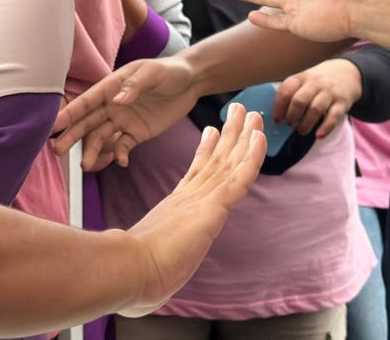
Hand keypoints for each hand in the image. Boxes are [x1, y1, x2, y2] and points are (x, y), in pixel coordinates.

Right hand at [54, 56, 199, 170]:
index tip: (54, 124)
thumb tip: (117, 100)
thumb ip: (134, 85)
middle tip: (57, 150)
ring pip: (101, 137)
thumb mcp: (152, 73)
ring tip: (85, 165)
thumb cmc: (169, 71)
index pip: (87, 101)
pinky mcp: (137, 133)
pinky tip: (121, 162)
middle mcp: (113, 104)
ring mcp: (123, 120)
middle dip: (71, 135)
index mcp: (112, 87)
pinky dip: (119, 155)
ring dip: (91, 150)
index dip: (70, 112)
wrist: (191, 82)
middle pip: (87, 122)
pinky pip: (123, 146)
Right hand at [120, 103, 265, 316]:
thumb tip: (142, 281)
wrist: (130, 268)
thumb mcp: (148, 261)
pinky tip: (259, 137)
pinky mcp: (212, 206)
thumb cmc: (135, 273)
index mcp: (176, 207)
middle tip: (237, 109)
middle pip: (215, 158)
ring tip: (251, 111)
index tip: (212, 129)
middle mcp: (189, 197)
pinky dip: (251, 156)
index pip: (197, 172)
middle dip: (228, 133)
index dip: (208, 150)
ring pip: (229, 161)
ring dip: (243, 135)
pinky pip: (238, 176)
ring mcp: (200, 199)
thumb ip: (150, 260)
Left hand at [275, 59, 361, 138]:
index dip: (279, 107)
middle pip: (300, 100)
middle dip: (292, 115)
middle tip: (289, 124)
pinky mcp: (342, 103)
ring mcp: (330, 92)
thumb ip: (292, 93)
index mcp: (301, 78)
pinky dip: (326, 127)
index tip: (277, 119)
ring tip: (301, 131)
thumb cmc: (318, 82)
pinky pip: (334, 116)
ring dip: (306, 123)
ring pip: (316, 108)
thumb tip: (278, 115)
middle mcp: (315, 83)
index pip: (286, 90)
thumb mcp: (304, 80)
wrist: (347, 73)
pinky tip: (319, 135)